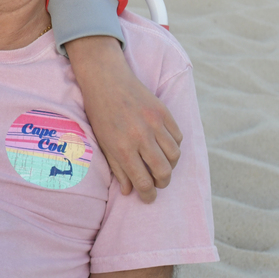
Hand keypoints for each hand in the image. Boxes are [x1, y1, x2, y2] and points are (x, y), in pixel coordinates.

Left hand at [64, 36, 181, 201]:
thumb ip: (118, 168)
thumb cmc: (100, 114)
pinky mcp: (164, 112)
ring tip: (162, 166)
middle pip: (164, 172)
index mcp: (122, 147)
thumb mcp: (103, 143)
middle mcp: (140, 137)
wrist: (106, 80)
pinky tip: (164, 147)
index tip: (149, 198)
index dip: (148, 195)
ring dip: (170, 166)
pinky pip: (178, 137)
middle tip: (158, 184)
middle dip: (162, 183)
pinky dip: (174, 146)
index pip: (143, 181)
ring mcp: (154, 123)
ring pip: (175, 156)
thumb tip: (130, 191)